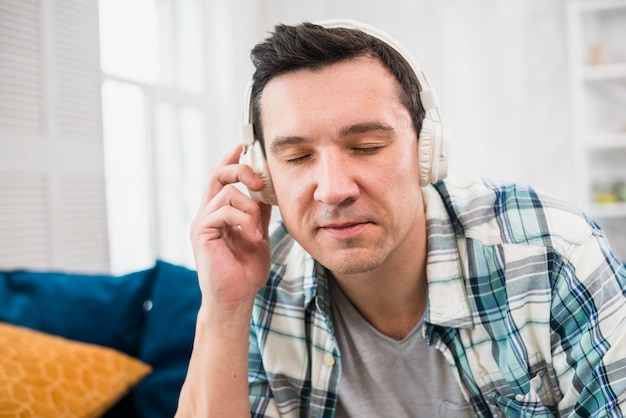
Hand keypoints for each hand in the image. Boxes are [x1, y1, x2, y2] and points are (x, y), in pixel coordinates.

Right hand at [191, 145, 272, 310]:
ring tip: (258, 230)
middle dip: (240, 169)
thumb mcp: (258, 234)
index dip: (233, 159)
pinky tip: (253, 236)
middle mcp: (207, 213)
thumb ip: (258, 213)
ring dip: (249, 207)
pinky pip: (223, 210)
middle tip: (260, 181)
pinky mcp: (201, 233)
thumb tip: (267, 191)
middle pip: (217, 174)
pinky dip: (244, 219)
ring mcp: (202, 222)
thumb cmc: (245, 271)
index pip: (222, 177)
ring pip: (225, 191)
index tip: (245, 144)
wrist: (236, 299)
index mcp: (219, 212)